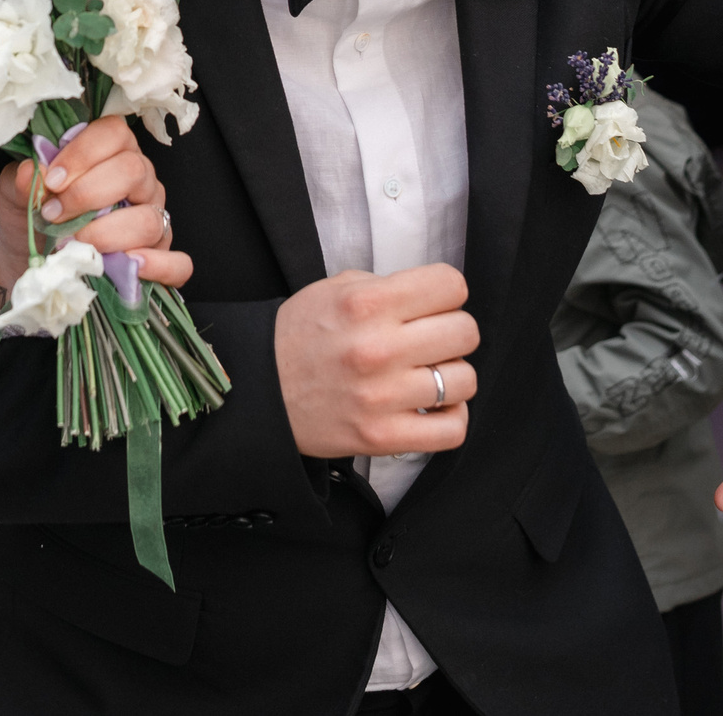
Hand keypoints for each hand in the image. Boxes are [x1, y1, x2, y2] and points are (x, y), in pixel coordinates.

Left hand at [0, 117, 190, 294]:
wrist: (29, 262)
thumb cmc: (31, 217)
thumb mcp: (16, 194)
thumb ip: (22, 180)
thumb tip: (33, 171)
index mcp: (111, 152)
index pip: (114, 133)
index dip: (83, 153)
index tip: (52, 180)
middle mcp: (140, 181)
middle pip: (133, 171)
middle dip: (88, 194)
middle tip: (54, 215)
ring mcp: (154, 219)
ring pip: (149, 219)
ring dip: (107, 235)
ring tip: (75, 245)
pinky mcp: (161, 258)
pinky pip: (178, 263)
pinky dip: (157, 267)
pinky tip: (129, 267)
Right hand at [275, 264, 477, 458]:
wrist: (257, 389)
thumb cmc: (299, 336)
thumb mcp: (336, 289)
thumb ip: (387, 287)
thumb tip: (434, 300)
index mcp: (367, 303)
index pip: (451, 285)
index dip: (446, 293)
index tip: (434, 304)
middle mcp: (377, 347)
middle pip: (465, 331)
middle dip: (452, 332)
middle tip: (430, 340)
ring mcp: (382, 396)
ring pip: (465, 380)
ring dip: (451, 376)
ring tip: (427, 374)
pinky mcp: (382, 436)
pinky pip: (452, 430)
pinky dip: (451, 417)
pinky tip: (432, 407)